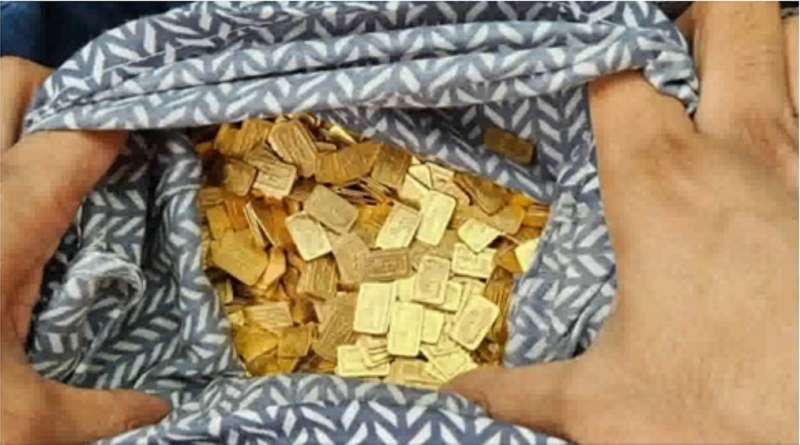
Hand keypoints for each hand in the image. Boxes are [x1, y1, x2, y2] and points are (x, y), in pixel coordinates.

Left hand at [0, 57, 169, 443]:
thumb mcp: (17, 423)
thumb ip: (97, 413)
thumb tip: (157, 411)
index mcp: (6, 220)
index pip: (79, 132)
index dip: (122, 125)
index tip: (150, 143)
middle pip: (12, 81)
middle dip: (62, 95)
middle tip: (91, 145)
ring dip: (16, 118)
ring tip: (47, 162)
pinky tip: (4, 197)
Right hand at [445, 3, 797, 442]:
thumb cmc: (724, 418)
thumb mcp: (605, 407)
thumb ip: (523, 390)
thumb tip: (463, 392)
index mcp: (662, 185)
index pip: (618, 70)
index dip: (593, 56)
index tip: (575, 70)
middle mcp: (747, 152)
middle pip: (734, 16)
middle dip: (697, 18)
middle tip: (667, 46)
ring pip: (798, 47)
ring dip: (764, 49)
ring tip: (727, 81)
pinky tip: (776, 148)